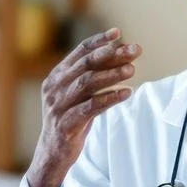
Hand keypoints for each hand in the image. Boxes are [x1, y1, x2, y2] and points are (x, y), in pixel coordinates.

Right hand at [24, 29, 139, 186]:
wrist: (52, 152)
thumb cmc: (70, 119)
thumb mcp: (77, 95)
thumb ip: (91, 76)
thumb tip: (120, 55)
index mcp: (56, 76)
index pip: (79, 52)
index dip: (99, 41)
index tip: (118, 34)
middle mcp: (55, 88)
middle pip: (86, 64)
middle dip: (112, 55)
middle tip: (134, 50)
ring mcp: (59, 106)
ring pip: (87, 83)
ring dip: (112, 74)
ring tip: (132, 69)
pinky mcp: (66, 123)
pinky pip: (90, 107)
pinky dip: (109, 98)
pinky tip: (126, 93)